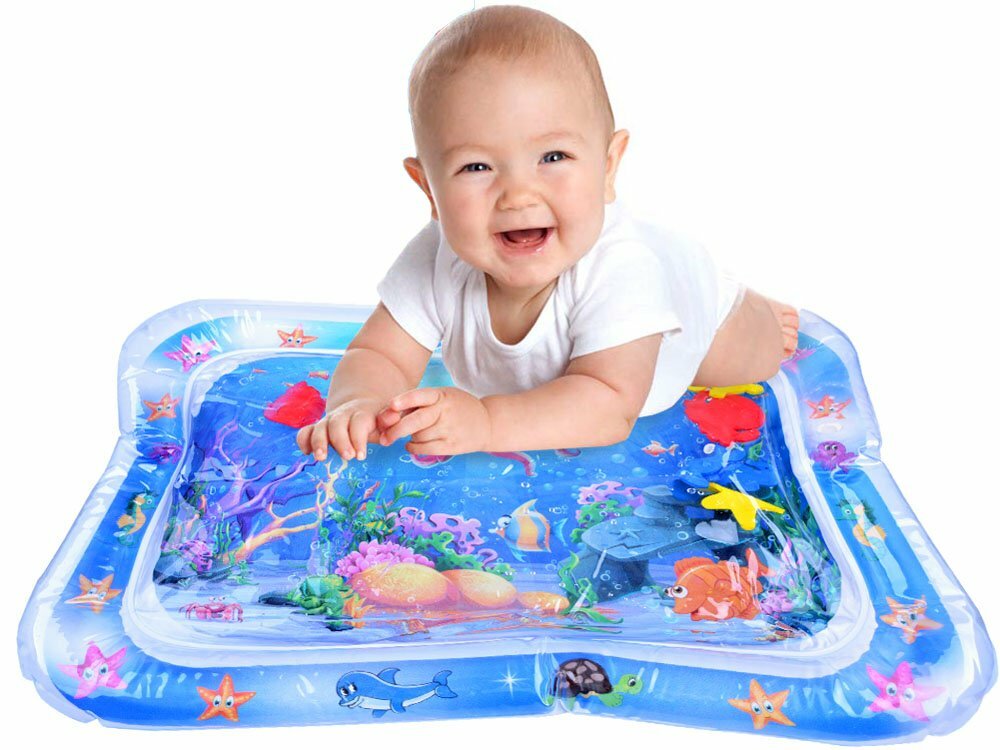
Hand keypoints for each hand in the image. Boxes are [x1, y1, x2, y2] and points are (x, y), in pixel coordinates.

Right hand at [295, 396, 382, 461]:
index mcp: (362, 413)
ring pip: (319, 427)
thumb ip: (390, 420)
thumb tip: (394, 417)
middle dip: (340, 440)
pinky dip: (303, 440)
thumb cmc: (377, 423)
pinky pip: (306, 431)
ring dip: (318, 442)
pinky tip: (306, 453)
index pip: (358, 422)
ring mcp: (329, 421)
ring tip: (321, 458)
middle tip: (347, 457)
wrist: (361, 409)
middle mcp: (343, 415)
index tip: (361, 455)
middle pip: (337, 423)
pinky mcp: (318, 428)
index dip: (358, 438)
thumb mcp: (387, 421)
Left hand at [375, 387, 490, 455]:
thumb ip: (418, 403)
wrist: (487, 423)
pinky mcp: (452, 445)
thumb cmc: (456, 407)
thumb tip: (387, 415)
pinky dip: (414, 448)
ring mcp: (450, 429)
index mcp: (440, 395)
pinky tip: (412, 444)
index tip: (392, 406)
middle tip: (384, 438)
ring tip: (415, 433)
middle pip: (415, 422)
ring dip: (410, 437)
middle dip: (396, 430)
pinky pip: (425, 449)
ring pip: (418, 437)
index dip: (405, 400)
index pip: (420, 396)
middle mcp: (445, 411)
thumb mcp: (442, 397)